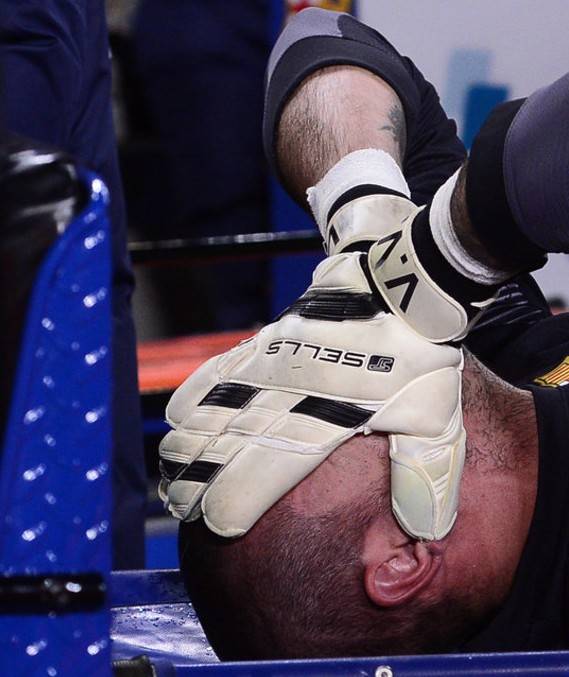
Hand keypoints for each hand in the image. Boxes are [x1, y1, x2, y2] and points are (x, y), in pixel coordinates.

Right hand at [159, 252, 465, 540]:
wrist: (398, 287)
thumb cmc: (419, 356)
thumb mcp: (436, 420)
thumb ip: (425, 478)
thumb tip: (426, 531)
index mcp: (317, 426)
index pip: (252, 477)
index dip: (228, 507)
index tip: (217, 525)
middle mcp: (277, 400)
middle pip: (212, 450)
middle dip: (191, 484)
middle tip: (183, 507)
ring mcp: (262, 367)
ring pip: (200, 414)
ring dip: (182, 447)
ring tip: (174, 473)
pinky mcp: (260, 342)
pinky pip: (209, 373)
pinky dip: (189, 400)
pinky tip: (180, 418)